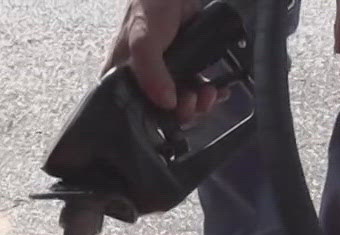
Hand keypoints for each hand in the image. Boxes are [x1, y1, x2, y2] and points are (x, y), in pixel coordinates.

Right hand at [104, 0, 223, 126]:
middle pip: (162, 111)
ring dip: (199, 104)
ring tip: (208, 94)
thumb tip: (168, 103)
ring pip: (183, 102)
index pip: (134, 110)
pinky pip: (198, 89)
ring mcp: (166, 75)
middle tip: (191, 101)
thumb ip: (151, 73)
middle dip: (182, 112)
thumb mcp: (142, 42)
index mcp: (122, 77)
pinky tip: (217, 90)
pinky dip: (210, 94)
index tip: (171, 113)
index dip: (153, 119)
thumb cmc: (148, 10)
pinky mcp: (187, 67)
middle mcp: (143, 81)